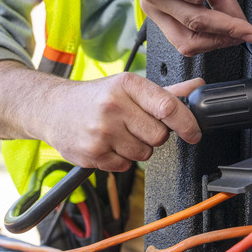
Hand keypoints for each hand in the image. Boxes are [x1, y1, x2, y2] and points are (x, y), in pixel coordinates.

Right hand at [44, 73, 204, 171]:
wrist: (52, 108)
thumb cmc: (96, 97)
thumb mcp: (129, 87)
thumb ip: (167, 91)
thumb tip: (198, 88)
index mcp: (127, 85)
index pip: (168, 106)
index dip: (187, 123)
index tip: (194, 133)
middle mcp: (113, 106)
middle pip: (159, 136)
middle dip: (154, 135)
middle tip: (136, 126)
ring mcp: (101, 131)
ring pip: (144, 153)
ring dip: (137, 148)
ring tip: (119, 134)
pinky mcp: (92, 153)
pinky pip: (125, 166)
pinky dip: (121, 159)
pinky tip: (108, 145)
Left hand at [130, 0, 251, 55]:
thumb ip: (222, 1)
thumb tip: (240, 24)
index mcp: (162, 8)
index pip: (189, 42)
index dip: (218, 44)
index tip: (243, 37)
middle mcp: (154, 5)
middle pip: (189, 42)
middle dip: (223, 36)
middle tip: (244, 29)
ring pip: (195, 20)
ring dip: (220, 10)